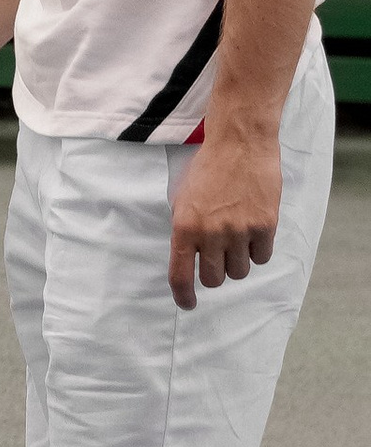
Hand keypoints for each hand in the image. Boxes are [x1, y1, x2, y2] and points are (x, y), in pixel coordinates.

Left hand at [168, 126, 281, 309]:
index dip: (183, 295)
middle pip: (214, 279)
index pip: (180, 275)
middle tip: (218, 257)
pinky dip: (258, 250)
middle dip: (215, 273)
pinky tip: (254, 231)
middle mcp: (211, 233)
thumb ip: (186, 230)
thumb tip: (190, 260)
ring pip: (240, 271)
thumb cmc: (208, 169)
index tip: (187, 304)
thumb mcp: (183, 199)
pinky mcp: (265, 226)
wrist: (240, 142)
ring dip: (237, 261)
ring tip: (236, 238)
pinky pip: (262, 257)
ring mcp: (240, 231)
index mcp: (184, 227)